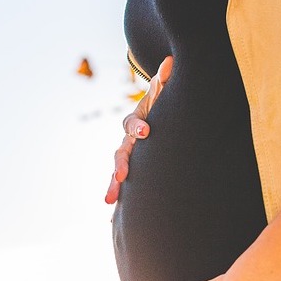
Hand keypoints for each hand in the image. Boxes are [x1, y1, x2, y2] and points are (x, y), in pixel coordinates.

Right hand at [104, 54, 173, 203]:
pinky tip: (113, 220)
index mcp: (136, 122)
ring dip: (113, 186)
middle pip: (120, 152)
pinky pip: (124, 187)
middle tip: (121, 176)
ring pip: (118, 172)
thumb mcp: (163, 95)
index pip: (133, 123)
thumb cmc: (162, 108)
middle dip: (120, 165)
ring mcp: (127, 157)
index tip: (147, 132)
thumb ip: (165, 82)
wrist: (154, 121)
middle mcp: (128, 141)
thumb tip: (170, 61)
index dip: (139, 127)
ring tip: (109, 202)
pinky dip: (120, 201)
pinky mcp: (131, 172)